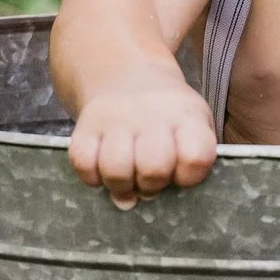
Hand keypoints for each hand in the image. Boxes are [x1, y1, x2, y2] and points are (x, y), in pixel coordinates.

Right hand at [67, 82, 218, 208]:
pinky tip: (103, 170)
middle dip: (152, 185)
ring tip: (126, 178)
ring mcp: (115, 118)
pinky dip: (92, 177)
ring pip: (115, 169)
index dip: (189, 176)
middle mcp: (151, 114)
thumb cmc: (168, 116)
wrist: (128, 76)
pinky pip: (83, 164)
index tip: (180, 173)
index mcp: (186, 116)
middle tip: (149, 180)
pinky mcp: (85, 124)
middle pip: (153, 167)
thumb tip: (131, 202)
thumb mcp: (192, 127)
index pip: (196, 157)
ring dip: (121, 185)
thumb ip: (178, 168)